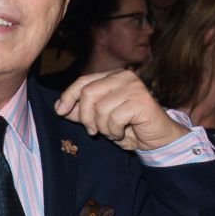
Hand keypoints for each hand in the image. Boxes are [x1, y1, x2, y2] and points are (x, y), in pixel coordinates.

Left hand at [55, 69, 184, 151]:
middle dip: (86, 117)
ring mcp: (134, 87)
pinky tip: (123, 133)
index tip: (60, 111)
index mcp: (112, 77)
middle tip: (93, 131)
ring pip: (101, 108)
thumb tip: (59, 107)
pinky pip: (114, 117)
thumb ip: (81, 112)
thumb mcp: (99, 120)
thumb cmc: (128, 128)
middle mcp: (123, 77)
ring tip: (114, 131)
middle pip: (88, 93)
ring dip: (104, 128)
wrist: (155, 139)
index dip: (68, 96)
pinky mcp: (141, 100)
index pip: (83, 81)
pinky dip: (115, 131)